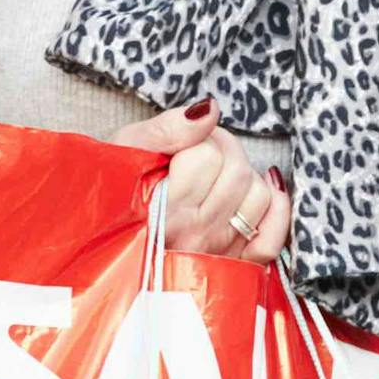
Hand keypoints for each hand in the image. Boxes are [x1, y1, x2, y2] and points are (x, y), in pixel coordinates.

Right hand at [107, 101, 290, 260]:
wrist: (103, 241)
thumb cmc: (112, 193)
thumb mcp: (124, 151)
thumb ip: (167, 129)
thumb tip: (210, 110)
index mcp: (162, 209)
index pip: (207, 155)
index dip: (198, 139)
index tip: (182, 145)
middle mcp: (193, 236)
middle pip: (237, 173)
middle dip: (223, 149)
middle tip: (199, 152)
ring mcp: (215, 255)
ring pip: (259, 198)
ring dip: (245, 176)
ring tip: (217, 175)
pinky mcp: (232, 268)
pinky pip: (272, 239)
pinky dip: (275, 209)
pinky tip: (262, 189)